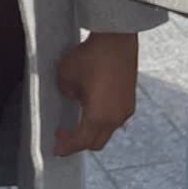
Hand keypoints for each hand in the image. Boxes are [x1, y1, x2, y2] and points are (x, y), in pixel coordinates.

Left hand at [54, 32, 138, 155]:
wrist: (117, 39)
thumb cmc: (91, 56)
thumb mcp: (66, 75)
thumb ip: (65, 92)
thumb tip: (72, 96)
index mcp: (98, 117)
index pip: (81, 141)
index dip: (67, 147)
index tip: (56, 149)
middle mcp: (115, 118)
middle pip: (96, 142)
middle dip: (79, 143)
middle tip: (64, 136)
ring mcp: (126, 109)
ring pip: (107, 130)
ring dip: (91, 130)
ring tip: (77, 121)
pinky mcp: (130, 99)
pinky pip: (115, 118)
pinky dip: (102, 119)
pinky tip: (92, 107)